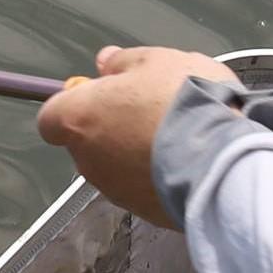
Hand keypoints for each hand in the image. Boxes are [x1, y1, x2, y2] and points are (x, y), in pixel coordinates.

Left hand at [34, 45, 236, 227]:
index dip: (74, 102)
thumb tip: (105, 62)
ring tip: (175, 135)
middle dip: (109, 127)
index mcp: (79, 118)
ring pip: (114, 166)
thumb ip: (122, 61)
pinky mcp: (142, 212)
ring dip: (134, 151)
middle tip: (147, 108)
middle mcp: (87, 160)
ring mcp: (114, 190)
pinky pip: (142, 188)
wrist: (222, 160)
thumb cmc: (182, 101)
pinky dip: (155, 175)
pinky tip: (186, 159)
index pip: (51, 116)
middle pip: (85, 142)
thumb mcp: (156, 61)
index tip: (102, 92)